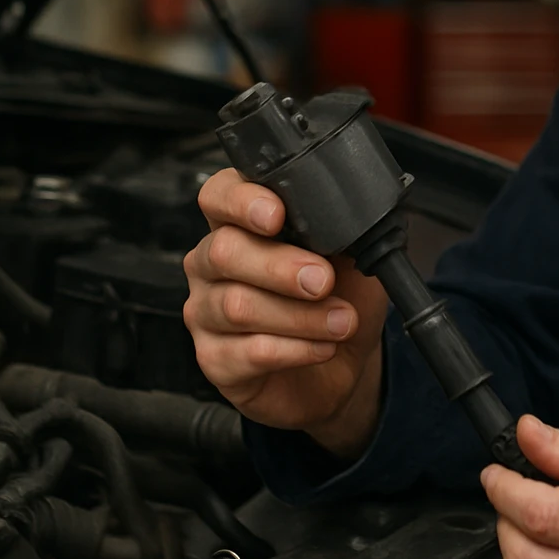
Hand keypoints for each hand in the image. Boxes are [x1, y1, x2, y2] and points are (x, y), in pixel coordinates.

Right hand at [183, 168, 387, 457]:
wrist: (342, 362)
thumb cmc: (339, 298)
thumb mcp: (352, 256)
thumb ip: (342, 230)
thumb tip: (349, 215)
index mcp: (240, 223)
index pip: (218, 196)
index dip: (241, 201)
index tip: (276, 215)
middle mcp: (211, 263)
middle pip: (224, 252)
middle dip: (280, 266)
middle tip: (323, 280)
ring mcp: (206, 312)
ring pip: (236, 306)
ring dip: (299, 316)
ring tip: (342, 321)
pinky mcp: (214, 359)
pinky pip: (246, 352)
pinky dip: (295, 350)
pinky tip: (322, 347)